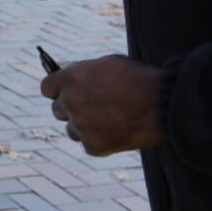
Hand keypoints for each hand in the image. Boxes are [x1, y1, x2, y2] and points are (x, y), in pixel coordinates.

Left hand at [40, 54, 164, 155]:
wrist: (164, 104)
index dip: (56, 91)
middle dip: (71, 109)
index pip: (46, 88)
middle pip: (57, 110)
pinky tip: (117, 133)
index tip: (62, 93)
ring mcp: (80, 125)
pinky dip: (100, 141)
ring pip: (72, 129)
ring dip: (85, 127)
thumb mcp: (108, 64)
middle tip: (90, 109)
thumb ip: (84, 73)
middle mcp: (70, 102)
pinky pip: (89, 145)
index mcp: (71, 78)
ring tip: (109, 121)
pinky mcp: (93, 146)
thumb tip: (71, 80)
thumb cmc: (139, 79)